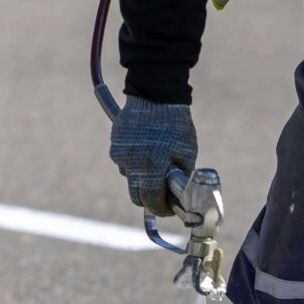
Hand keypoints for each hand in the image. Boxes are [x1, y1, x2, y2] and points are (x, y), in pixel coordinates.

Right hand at [109, 97, 198, 215]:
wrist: (156, 94)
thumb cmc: (176, 124)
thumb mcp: (188, 153)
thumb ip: (181, 178)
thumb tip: (179, 199)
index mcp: (152, 168)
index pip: (151, 202)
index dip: (161, 209)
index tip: (169, 209)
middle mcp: (132, 164)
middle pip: (136, 196)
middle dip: (149, 199)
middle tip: (162, 194)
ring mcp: (121, 154)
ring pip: (129, 179)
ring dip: (141, 179)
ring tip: (155, 163)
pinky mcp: (115, 145)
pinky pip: (123, 162)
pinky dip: (133, 162)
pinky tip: (145, 149)